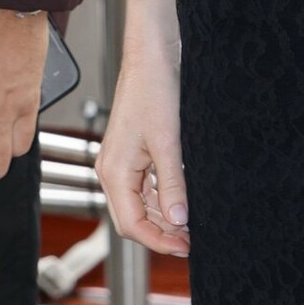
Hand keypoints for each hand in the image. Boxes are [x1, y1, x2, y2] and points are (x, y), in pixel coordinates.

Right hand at [96, 43, 189, 258]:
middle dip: (161, 233)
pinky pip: (144, 185)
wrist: (152, 55)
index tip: (185, 248)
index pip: (131, 224)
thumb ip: (172, 184)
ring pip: (139, 203)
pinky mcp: (132, 151)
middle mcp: (112, 170)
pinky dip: (161, 197)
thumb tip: (179, 221)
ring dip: (162, 217)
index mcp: (114, 171)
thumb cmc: (154, 90)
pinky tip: (181, 199)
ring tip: (190, 225)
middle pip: (133, 218)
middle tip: (191, 240)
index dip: (158, 241)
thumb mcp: (168, 142)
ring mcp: (121, 161)